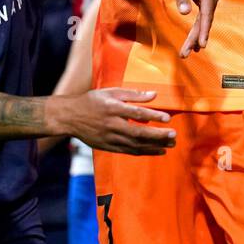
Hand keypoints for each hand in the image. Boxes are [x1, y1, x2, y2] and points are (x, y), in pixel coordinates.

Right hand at [49, 88, 175, 154]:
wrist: (70, 118)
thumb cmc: (92, 101)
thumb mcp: (110, 92)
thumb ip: (132, 94)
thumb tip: (153, 94)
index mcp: (112, 108)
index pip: (135, 113)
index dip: (152, 116)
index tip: (167, 118)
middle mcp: (111, 125)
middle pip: (138, 132)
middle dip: (157, 135)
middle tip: (173, 136)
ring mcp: (110, 138)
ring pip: (135, 144)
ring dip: (154, 146)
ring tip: (170, 145)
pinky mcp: (109, 147)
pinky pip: (129, 151)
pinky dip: (145, 152)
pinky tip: (158, 151)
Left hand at [153, 0, 219, 56]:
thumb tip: (185, 13)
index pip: (206, 16)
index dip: (203, 31)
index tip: (201, 45)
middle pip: (205, 21)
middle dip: (195, 38)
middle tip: (185, 54)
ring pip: (204, 20)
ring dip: (196, 34)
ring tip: (189, 51)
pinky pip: (203, 15)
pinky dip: (198, 26)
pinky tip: (194, 37)